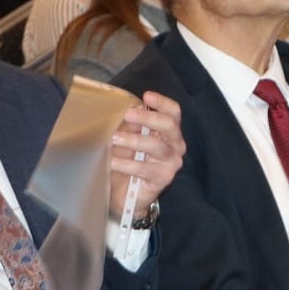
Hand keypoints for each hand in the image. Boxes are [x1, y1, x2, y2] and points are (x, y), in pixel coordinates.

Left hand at [106, 92, 184, 220]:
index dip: (162, 103)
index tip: (147, 96)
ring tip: (113, 139)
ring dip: (133, 140)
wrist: (128, 193)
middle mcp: (175, 144)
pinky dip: (126, 163)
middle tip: (128, 115)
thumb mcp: (130, 137)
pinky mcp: (164, 177)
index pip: (174, 112)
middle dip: (148, 118)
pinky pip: (144, 168)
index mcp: (169, 130)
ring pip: (156, 146)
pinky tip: (112, 161)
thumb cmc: (130, 159)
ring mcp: (172, 162)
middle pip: (169, 125)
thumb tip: (120, 109)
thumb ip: (130, 124)